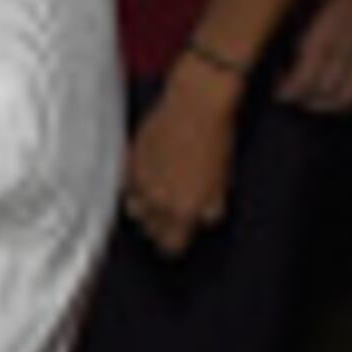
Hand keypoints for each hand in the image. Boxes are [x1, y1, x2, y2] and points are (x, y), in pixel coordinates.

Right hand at [122, 60, 239, 255]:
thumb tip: (205, 217)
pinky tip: (148, 179)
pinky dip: (136, 187)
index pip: (172, 246)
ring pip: (135, 211)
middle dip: (161, 227)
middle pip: (151, 230)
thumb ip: (211, 206)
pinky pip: (128, 186)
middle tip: (172, 216)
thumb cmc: (215, 141)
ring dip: (145, 209)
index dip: (176, 244)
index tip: (180, 238)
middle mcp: (157, 202)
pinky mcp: (129, 162)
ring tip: (157, 199)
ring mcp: (140, 182)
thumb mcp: (223, 180)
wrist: (195, 106)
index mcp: (183, 210)